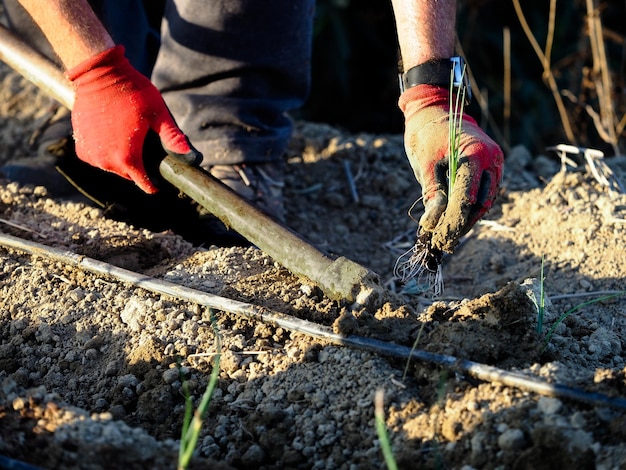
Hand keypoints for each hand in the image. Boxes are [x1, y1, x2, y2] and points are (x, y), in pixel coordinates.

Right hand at [66, 46, 201, 192]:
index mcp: (127, 158)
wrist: (98, 74)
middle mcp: (106, 161)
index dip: (154, 185)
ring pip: (113, 167)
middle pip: (129, 175)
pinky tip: (114, 138)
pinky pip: (99, 159)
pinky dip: (106, 153)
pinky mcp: (81, 147)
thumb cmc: (131, 91)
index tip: (160, 183)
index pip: (144, 184)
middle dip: (139, 167)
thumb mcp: (158, 114)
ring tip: (130, 140)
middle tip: (146, 149)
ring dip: (122, 159)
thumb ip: (173, 137)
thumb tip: (192, 156)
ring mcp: (91, 155)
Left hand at [399, 84, 502, 252]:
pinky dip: (469, 209)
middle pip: (480, 205)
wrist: (435, 108)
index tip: (437, 240)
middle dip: (460, 226)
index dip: (452, 223)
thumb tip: (433, 225)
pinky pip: (483, 193)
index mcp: (476, 155)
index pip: (467, 200)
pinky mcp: (491, 167)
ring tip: (445, 236)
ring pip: (484, 202)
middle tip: (440, 243)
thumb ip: (432, 195)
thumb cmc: (426, 133)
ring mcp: (495, 163)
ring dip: (466, 221)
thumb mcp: (425, 165)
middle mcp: (492, 160)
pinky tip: (453, 221)